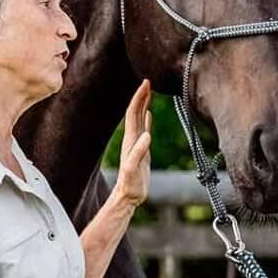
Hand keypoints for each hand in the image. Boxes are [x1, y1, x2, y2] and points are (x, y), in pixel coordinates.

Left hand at [112, 81, 153, 211]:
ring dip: (144, 104)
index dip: (139, 97)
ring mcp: (136, 143)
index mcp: (130, 140)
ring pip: (140, 118)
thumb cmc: (130, 185)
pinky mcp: (142, 150)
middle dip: (141, 95)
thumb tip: (147, 135)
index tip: (146, 84)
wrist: (128, 196)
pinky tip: (149, 114)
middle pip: (135, 112)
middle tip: (148, 81)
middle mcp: (132, 138)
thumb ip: (139, 153)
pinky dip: (146, 119)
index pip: (134, 113)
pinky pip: (144, 129)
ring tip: (149, 92)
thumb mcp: (133, 170)